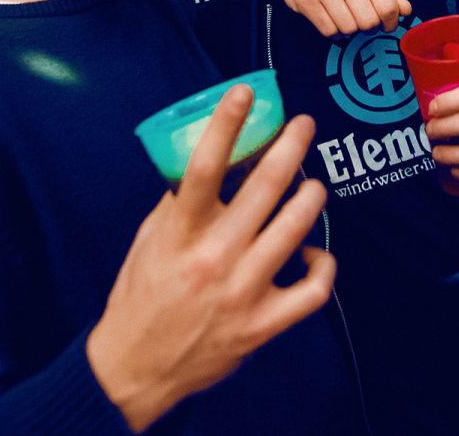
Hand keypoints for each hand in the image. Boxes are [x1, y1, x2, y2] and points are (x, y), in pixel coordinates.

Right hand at [86, 87, 334, 431]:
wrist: (136, 367)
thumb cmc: (141, 296)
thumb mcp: (149, 240)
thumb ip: (178, 202)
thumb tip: (204, 160)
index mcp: (181, 232)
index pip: (205, 166)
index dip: (227, 124)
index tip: (244, 92)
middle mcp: (215, 257)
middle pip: (265, 187)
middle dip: (291, 146)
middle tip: (305, 125)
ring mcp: (243, 291)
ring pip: (295, 229)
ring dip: (310, 197)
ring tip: (313, 184)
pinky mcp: (263, 324)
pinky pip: (312, 290)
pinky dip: (322, 266)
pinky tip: (315, 253)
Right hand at [274, 0, 411, 36]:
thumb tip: (406, 10)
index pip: (388, 7)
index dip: (390, 23)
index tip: (386, 25)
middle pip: (369, 22)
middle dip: (368, 28)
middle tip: (362, 21)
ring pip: (349, 29)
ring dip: (349, 30)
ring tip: (344, 18)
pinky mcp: (307, 0)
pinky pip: (330, 32)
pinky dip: (334, 34)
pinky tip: (332, 21)